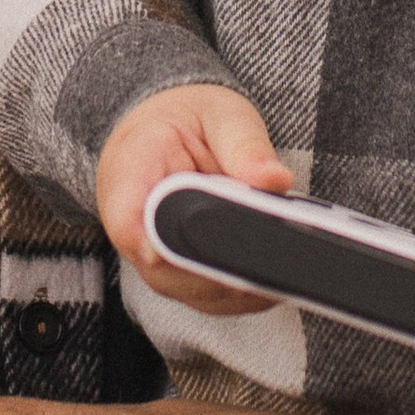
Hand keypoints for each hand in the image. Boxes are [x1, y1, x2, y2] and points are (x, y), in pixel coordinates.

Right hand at [96, 84, 290, 311]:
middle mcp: (135, 232)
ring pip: (200, 294)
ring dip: (244, 281)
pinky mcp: (182, 282)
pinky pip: (215, 299)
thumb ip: (245, 146)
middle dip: (230, 265)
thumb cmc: (187, 123)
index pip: (133, 226)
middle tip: (281, 250)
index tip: (222, 249)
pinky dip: (248, 289)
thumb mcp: (220, 115)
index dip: (174, 246)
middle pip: (173, 272)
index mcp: (129, 175)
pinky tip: (277, 270)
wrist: (165, 136)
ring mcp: (156, 265)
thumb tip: (274, 180)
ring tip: (285, 256)